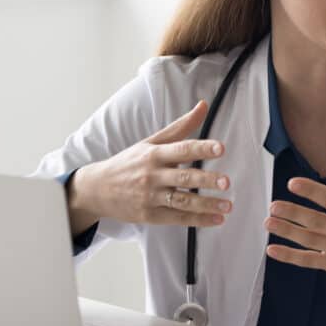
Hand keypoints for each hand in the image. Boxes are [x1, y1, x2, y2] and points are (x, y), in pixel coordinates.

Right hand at [67, 100, 233, 232]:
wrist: (97, 189)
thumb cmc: (129, 162)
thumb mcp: (151, 141)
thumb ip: (181, 126)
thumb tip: (204, 105)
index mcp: (155, 154)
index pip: (182, 149)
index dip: (202, 148)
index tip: (221, 148)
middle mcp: (153, 176)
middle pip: (183, 178)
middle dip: (205, 180)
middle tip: (226, 181)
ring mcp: (151, 197)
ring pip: (182, 201)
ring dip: (207, 205)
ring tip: (228, 205)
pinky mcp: (151, 216)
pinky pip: (178, 218)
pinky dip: (199, 220)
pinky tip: (217, 218)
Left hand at [263, 138, 325, 300]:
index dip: (312, 191)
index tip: (293, 183)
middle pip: (316, 221)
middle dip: (293, 213)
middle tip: (273, 205)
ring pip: (310, 240)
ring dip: (288, 231)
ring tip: (269, 222)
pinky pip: (310, 261)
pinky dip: (291, 257)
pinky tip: (273, 249)